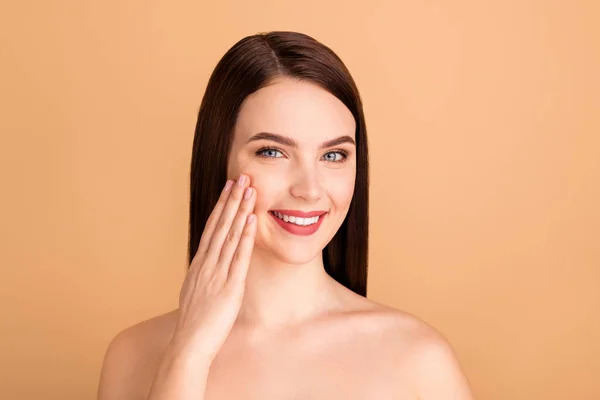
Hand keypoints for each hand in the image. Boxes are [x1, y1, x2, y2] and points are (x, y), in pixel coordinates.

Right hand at [171, 174, 256, 362]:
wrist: (189, 344)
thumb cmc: (194, 324)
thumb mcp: (196, 293)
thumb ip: (204, 277)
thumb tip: (209, 267)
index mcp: (199, 264)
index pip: (211, 228)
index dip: (221, 206)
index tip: (228, 188)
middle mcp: (206, 264)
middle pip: (220, 225)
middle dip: (232, 199)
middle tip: (241, 176)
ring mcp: (217, 274)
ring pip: (230, 235)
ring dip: (240, 210)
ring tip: (249, 189)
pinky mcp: (230, 287)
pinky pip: (238, 257)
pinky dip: (245, 237)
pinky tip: (251, 220)